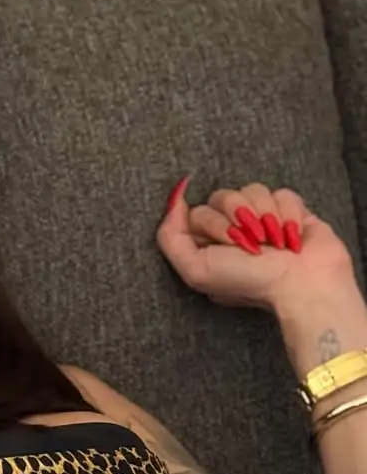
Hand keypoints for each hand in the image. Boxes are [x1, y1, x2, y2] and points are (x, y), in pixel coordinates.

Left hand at [156, 176, 356, 312]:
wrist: (303, 284)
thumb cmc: (249, 282)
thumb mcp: (196, 270)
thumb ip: (170, 237)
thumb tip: (173, 200)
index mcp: (208, 243)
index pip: (197, 211)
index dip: (213, 224)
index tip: (229, 244)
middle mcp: (232, 228)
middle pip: (223, 195)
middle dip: (239, 218)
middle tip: (254, 244)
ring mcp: (261, 217)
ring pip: (252, 189)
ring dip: (264, 216)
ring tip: (274, 241)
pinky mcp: (289, 210)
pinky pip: (280, 193)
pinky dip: (287, 213)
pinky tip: (290, 234)